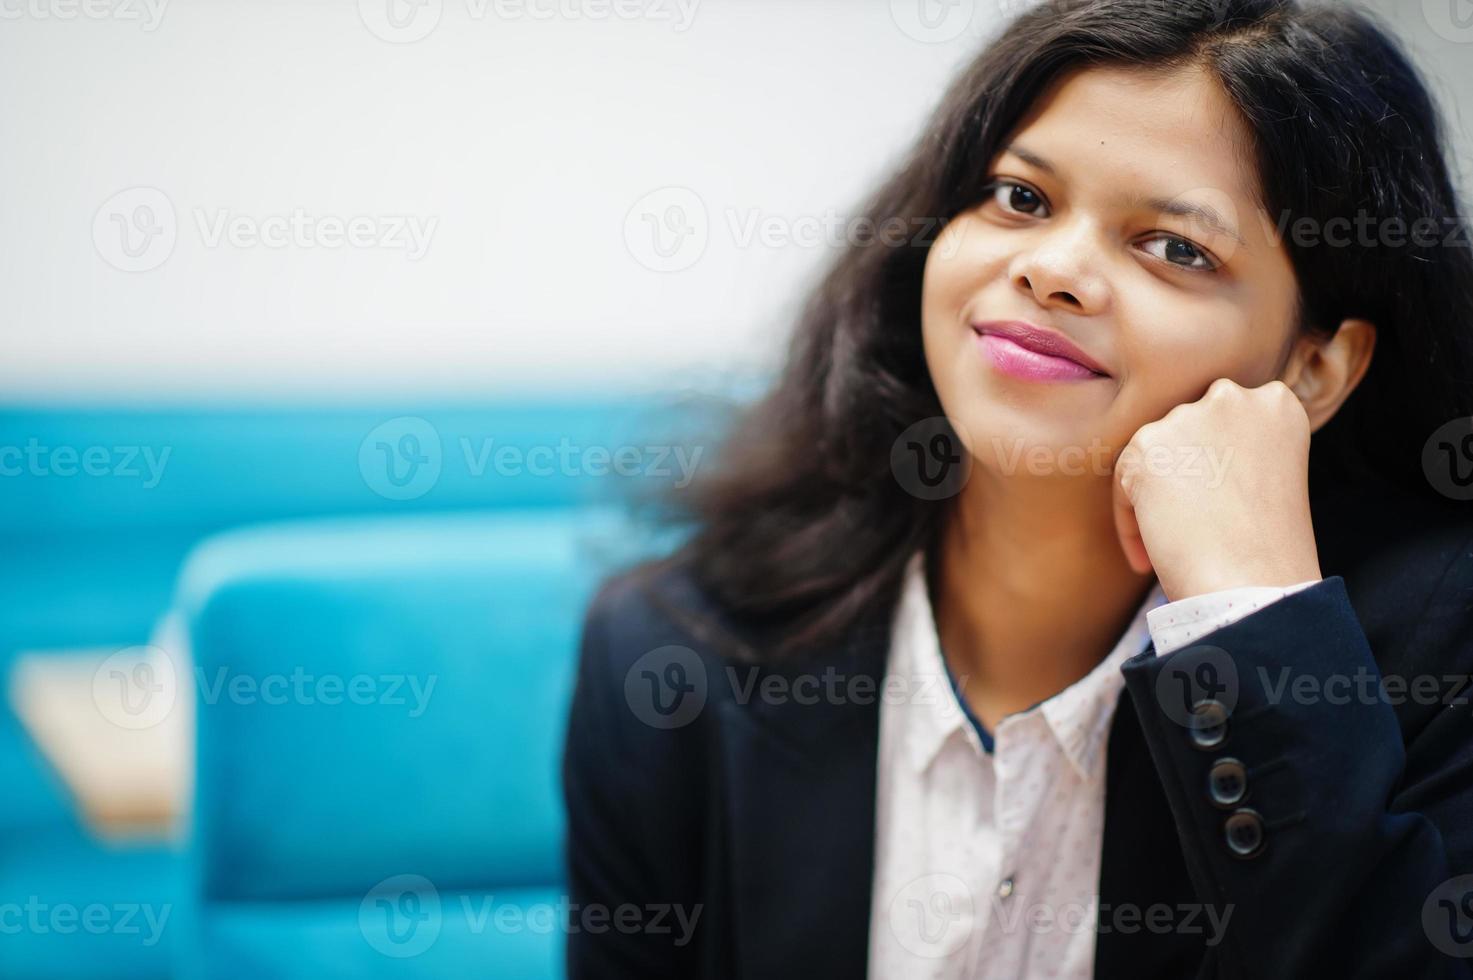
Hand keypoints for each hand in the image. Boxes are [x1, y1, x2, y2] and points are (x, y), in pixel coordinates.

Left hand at [1111, 377, 1322, 600]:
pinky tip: (1146, 560)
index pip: (1226, 420)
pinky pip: (1123, 483)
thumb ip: (1240, 450)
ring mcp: (1188, 417)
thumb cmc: (1271, 549)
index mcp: (1277, 404)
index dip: (1217, 462)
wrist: (1254, 583)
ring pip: (1154, 456)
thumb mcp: (1274, 478)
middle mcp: (1233, 398)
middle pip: (1188, 433)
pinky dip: (1129, 521)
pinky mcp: (1146, 446)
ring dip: (1156, 495)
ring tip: (1173, 542)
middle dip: (1184, 472)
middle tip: (1192, 520)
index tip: (1218, 499)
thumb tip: (1193, 455)